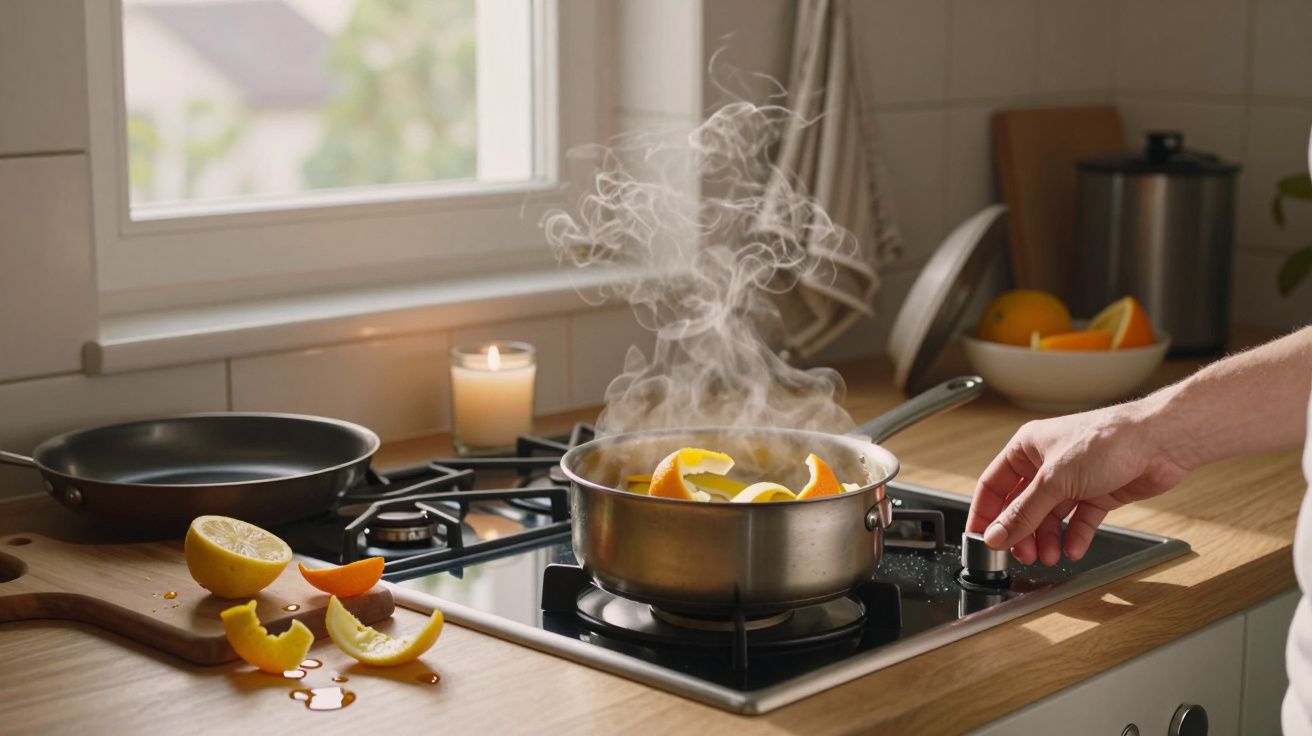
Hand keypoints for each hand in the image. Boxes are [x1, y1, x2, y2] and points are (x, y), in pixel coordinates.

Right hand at [966, 403, 1192, 565]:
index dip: (985, 513)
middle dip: (1020, 531)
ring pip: (1049, 515)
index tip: (980, 540)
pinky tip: (1073, 550)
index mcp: (1027, 448)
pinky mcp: (1098, 493)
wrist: (1160, 442)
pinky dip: (1075, 536)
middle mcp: (1047, 463)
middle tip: (1019, 554)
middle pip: (1022, 504)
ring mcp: (1073, 479)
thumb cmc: (1107, 440)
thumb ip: (1023, 513)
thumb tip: (996, 535)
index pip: (994, 485)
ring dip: (1046, 538)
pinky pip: (1079, 520)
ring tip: (1049, 556)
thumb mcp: (1054, 481)